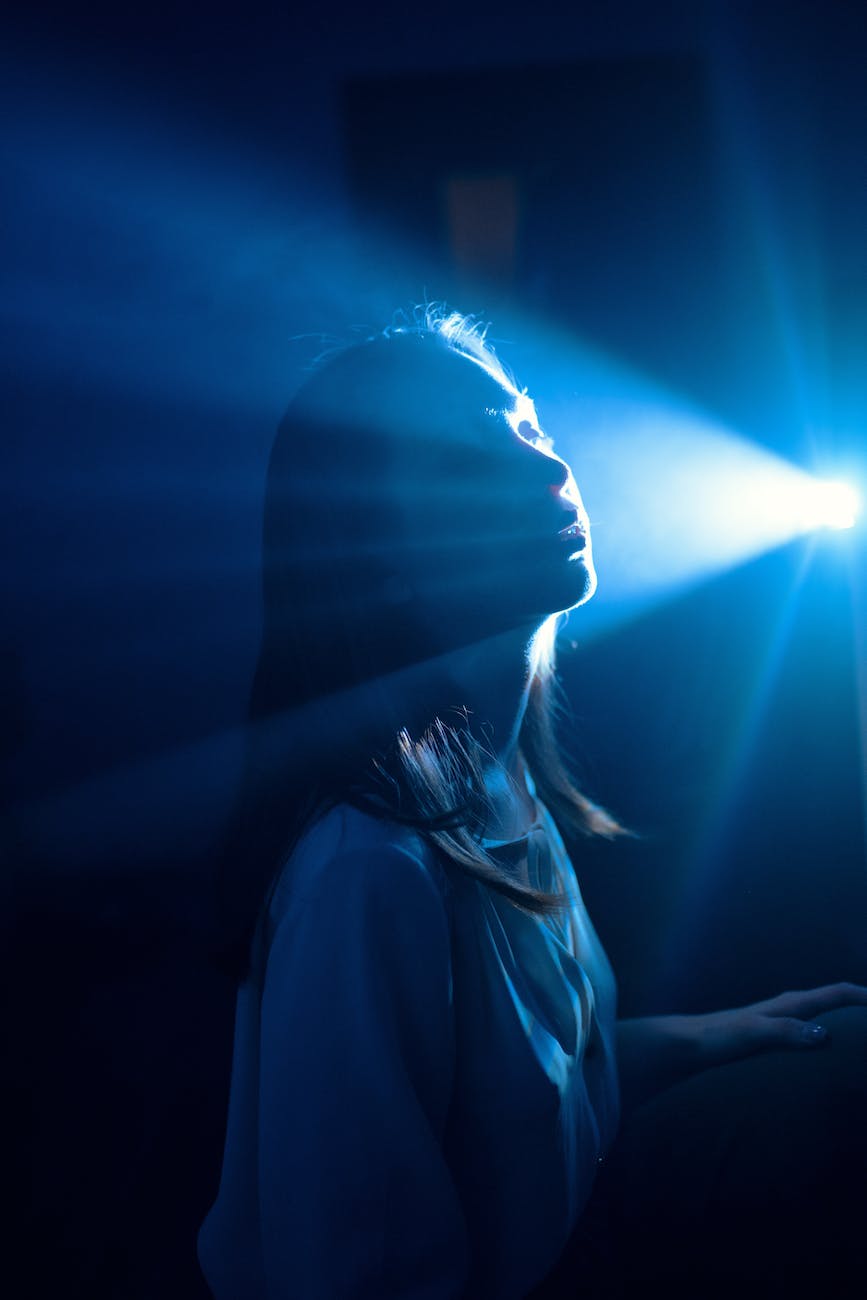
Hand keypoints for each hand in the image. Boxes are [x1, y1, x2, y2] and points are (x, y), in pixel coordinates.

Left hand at [617, 983, 866, 1112]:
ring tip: (861, 1034)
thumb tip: (824, 1036)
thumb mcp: (753, 1036)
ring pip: (820, 1014)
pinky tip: (825, 1052)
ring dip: (843, 1019)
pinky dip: (825, 1034)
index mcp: (789, 1005)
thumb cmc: (716, 1039)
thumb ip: (786, 1033)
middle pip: (832, 1000)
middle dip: (859, 1005)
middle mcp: (785, 1008)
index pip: (836, 993)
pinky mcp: (767, 1036)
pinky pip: (806, 1030)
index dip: (864, 996)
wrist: (683, 1045)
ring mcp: (776, 1021)